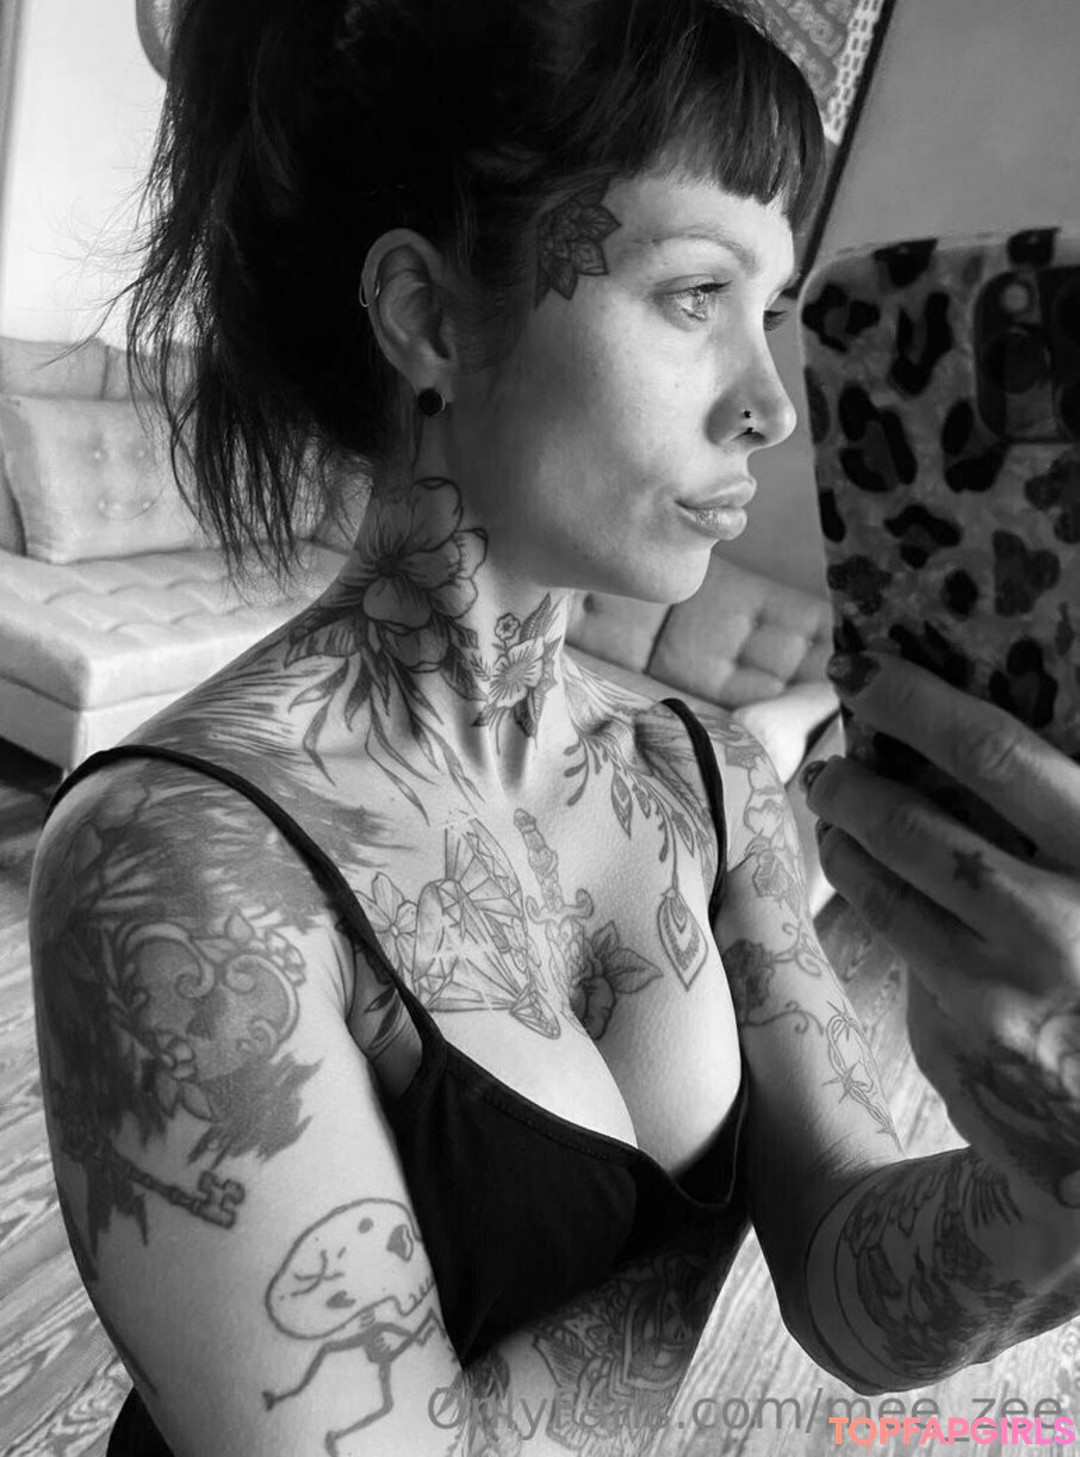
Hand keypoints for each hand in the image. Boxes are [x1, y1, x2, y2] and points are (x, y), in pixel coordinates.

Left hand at [800, 652, 1079, 1208]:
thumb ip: (1055, 809)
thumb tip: (965, 740)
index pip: (997, 753)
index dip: (917, 702)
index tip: (864, 670)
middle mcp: (1067, 911)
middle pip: (921, 823)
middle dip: (855, 782)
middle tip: (829, 761)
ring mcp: (1017, 977)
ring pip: (893, 885)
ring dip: (847, 838)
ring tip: (833, 808)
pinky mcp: (978, 1030)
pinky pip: (902, 943)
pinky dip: (869, 895)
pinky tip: (860, 873)